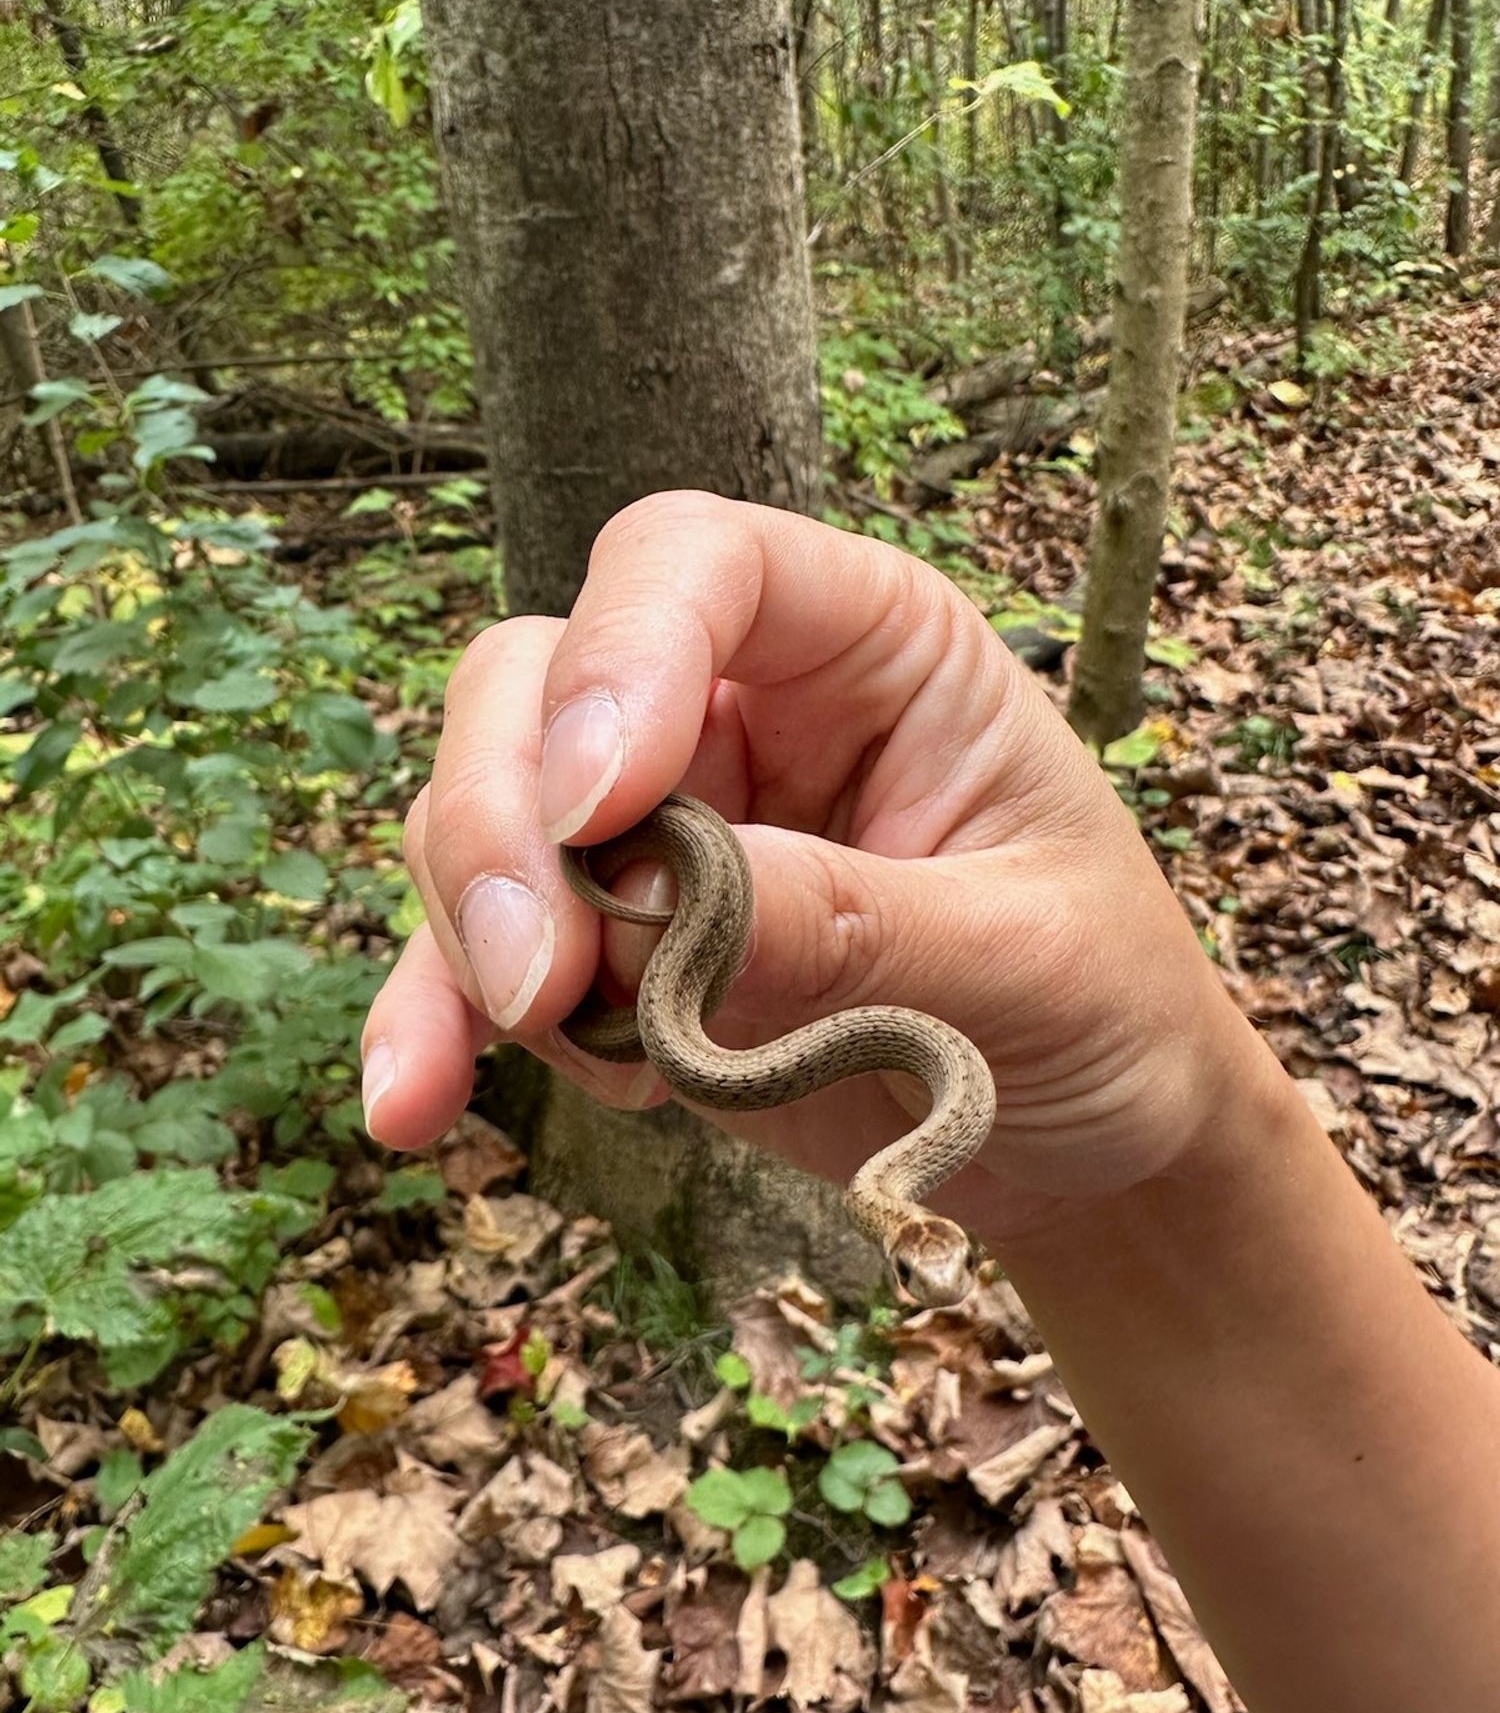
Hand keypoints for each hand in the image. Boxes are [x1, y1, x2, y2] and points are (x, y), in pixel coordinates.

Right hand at [361, 492, 1247, 1246]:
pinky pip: (483, 955)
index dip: (623, 653)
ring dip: (472, 925)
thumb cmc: (1099, 1008)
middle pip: (536, 680)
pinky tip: (413, 1104)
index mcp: (865, 648)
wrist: (1085, 1150)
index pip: (697, 562)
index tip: (604, 808)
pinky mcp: (613, 951)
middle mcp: (737, 712)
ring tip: (534, 1041)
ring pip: (482, 811)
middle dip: (503, 818)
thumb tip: (660, 899)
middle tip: (541, 975)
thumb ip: (855, 920)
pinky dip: (438, 1019)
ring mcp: (657, 832)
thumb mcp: (1025, 958)